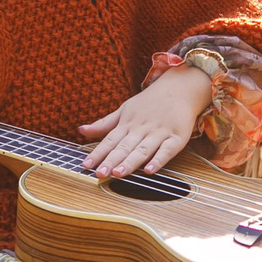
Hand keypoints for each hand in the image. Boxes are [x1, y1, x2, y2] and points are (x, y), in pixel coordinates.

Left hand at [78, 66, 212, 176]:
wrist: (180, 88)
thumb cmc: (150, 103)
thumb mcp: (124, 110)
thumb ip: (104, 124)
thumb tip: (80, 130)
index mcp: (127, 123)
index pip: (109, 140)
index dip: (98, 153)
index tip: (86, 165)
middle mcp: (141, 128)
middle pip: (124, 146)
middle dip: (111, 160)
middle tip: (99, 173)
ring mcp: (159, 133)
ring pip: (143, 149)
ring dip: (130, 162)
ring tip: (118, 173)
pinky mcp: (177, 137)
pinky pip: (167, 150)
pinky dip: (159, 160)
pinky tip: (149, 170)